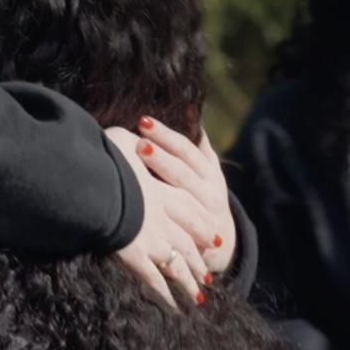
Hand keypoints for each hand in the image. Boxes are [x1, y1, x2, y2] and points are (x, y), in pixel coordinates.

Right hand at [106, 126, 217, 307]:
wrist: (95, 182)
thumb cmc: (104, 156)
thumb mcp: (122, 140)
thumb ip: (133, 141)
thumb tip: (137, 133)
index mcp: (163, 191)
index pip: (190, 210)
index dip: (201, 225)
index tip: (212, 238)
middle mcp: (164, 217)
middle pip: (188, 242)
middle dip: (199, 260)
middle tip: (208, 274)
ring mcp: (151, 239)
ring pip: (177, 265)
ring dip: (188, 281)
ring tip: (197, 296)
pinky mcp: (135, 256)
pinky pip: (153, 281)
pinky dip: (163, 295)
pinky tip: (171, 306)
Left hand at [129, 116, 235, 275]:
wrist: (215, 243)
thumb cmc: (202, 197)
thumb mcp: (206, 172)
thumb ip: (198, 144)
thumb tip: (190, 106)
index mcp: (211, 176)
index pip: (187, 151)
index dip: (166, 136)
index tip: (143, 122)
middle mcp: (209, 196)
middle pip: (182, 173)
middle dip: (159, 157)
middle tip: (138, 143)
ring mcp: (201, 220)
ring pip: (178, 200)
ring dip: (156, 184)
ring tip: (134, 168)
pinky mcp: (190, 242)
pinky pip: (172, 229)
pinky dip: (155, 218)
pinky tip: (134, 208)